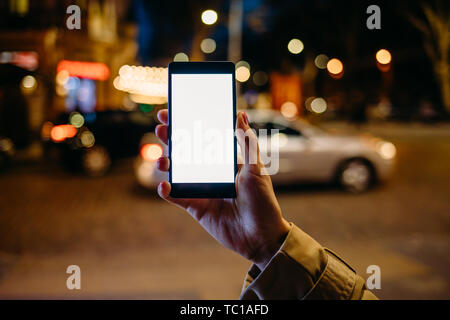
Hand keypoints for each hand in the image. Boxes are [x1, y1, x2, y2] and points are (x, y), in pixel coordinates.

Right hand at [155, 110, 289, 269]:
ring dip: (167, 164)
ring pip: (178, 173)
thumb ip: (246, 143)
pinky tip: (165, 186)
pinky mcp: (196, 207)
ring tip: (162, 161)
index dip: (189, 126)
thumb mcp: (256, 169)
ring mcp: (202, 190)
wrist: (261, 237)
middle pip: (186, 152)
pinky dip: (168, 192)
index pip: (204, 138)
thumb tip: (240, 114)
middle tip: (162, 128)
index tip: (175, 113)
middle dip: (172, 139)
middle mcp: (211, 173)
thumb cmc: (263, 202)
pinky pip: (178, 198)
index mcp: (225, 161)